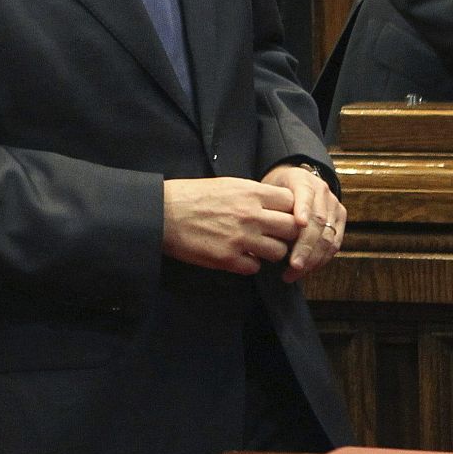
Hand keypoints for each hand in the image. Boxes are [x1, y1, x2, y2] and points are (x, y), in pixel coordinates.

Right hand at [161, 176, 301, 275]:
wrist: (160, 213)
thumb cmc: (188, 196)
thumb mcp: (225, 185)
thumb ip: (252, 195)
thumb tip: (272, 205)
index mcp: (250, 193)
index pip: (291, 202)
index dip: (288, 210)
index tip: (279, 215)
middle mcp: (251, 215)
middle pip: (292, 229)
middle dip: (285, 233)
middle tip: (272, 235)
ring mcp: (241, 238)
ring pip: (278, 252)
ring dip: (269, 252)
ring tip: (254, 248)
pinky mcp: (228, 259)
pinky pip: (255, 268)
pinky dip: (249, 264)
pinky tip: (238, 257)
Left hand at [261, 163, 345, 281]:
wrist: (293, 180)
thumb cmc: (274, 189)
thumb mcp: (267, 189)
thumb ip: (267, 205)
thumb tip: (256, 231)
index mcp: (303, 181)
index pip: (305, 195)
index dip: (303, 210)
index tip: (298, 224)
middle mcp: (322, 192)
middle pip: (319, 222)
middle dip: (306, 246)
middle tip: (293, 265)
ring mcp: (334, 206)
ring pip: (329, 236)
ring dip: (313, 258)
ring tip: (295, 272)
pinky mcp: (340, 219)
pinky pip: (334, 243)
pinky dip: (321, 259)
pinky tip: (306, 269)